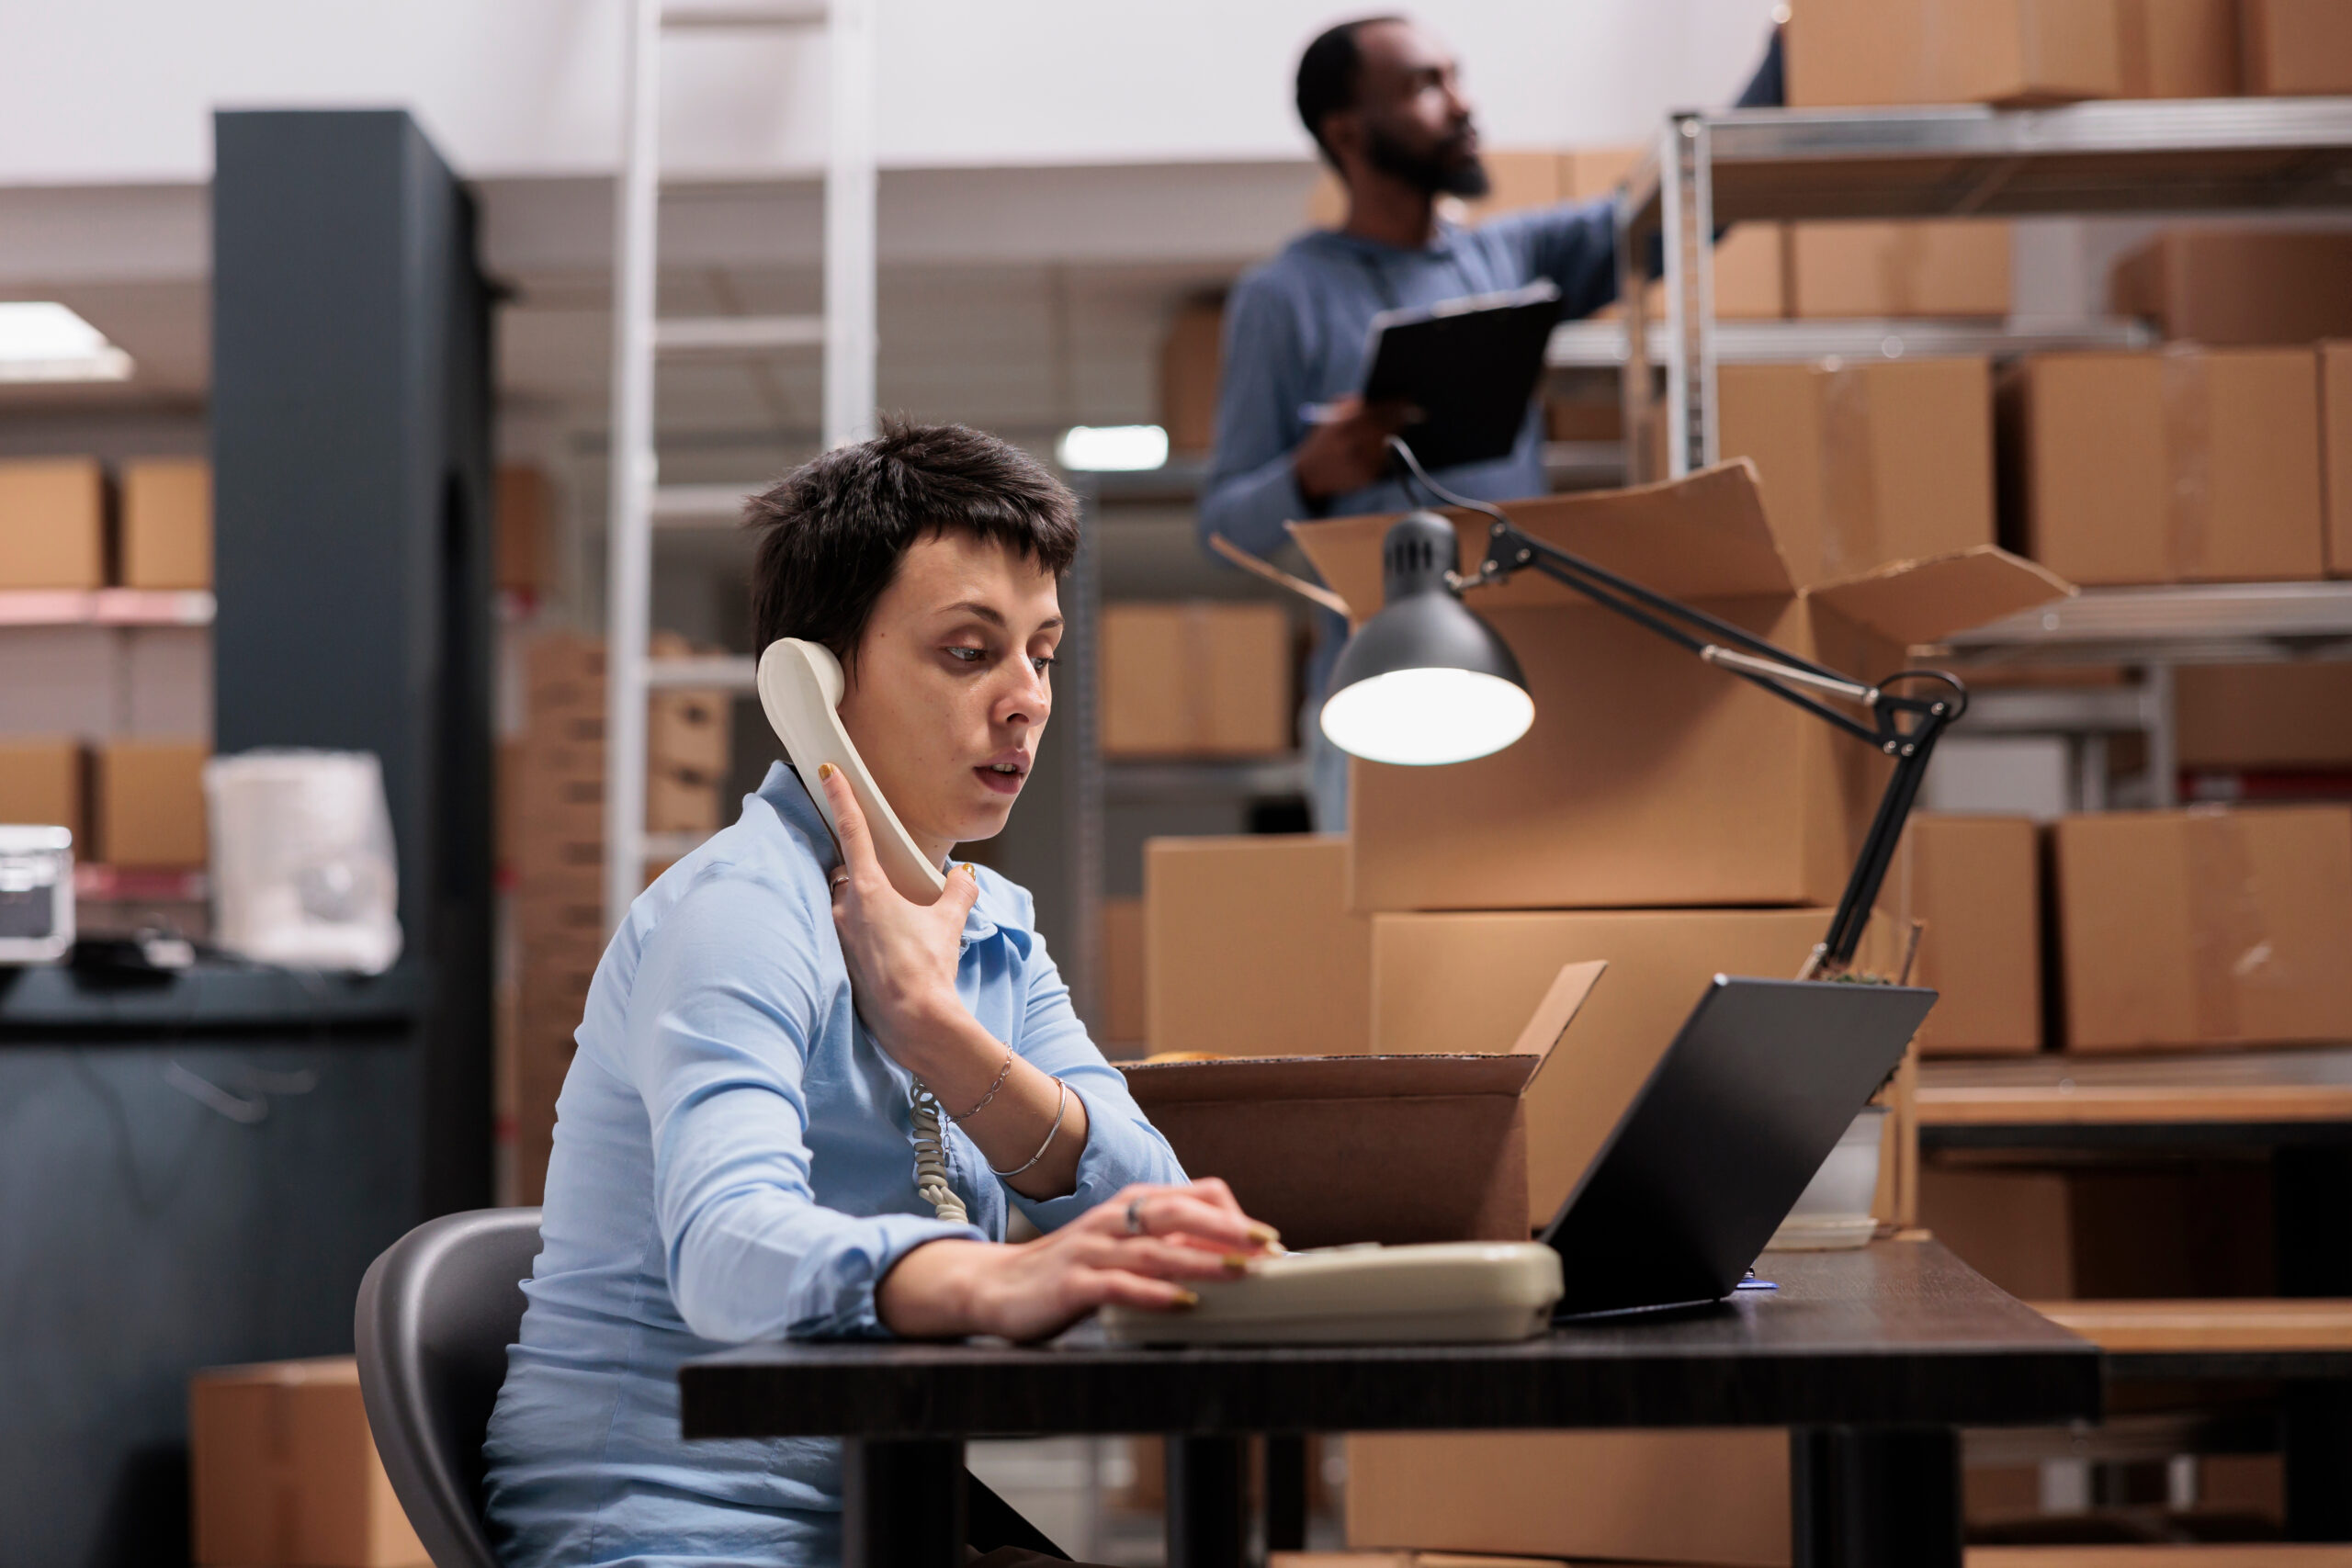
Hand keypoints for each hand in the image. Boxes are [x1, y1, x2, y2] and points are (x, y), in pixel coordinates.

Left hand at [818, 761, 978, 1066]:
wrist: (915, 1021)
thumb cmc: (929, 968)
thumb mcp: (950, 923)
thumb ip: (958, 892)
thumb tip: (965, 876)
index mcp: (868, 890)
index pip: (852, 830)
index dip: (840, 797)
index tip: (826, 770)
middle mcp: (844, 908)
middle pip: (843, 873)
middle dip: (861, 872)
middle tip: (889, 884)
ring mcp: (836, 936)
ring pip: (842, 905)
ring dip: (861, 906)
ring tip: (893, 926)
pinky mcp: (837, 961)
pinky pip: (843, 933)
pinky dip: (860, 933)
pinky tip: (886, 952)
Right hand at [877, 1180, 1283, 1341]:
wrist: (995, 1286)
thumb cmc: (1070, 1269)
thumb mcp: (1121, 1248)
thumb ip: (1165, 1245)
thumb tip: (1228, 1256)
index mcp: (1130, 1206)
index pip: (1192, 1195)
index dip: (1233, 1214)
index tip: (1269, 1240)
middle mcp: (1113, 1220)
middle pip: (1179, 1213)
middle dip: (1229, 1228)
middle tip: (1269, 1247)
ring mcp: (1091, 1250)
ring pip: (1156, 1249)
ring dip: (1202, 1260)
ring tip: (1243, 1274)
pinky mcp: (1072, 1283)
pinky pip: (1119, 1286)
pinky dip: (1155, 1294)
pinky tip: (1184, 1303)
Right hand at [1292, 395, 1415, 503]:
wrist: (1308, 476)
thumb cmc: (1324, 439)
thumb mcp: (1328, 416)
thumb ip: (1349, 403)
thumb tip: (1379, 395)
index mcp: (1339, 428)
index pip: (1373, 413)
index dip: (1393, 405)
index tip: (1407, 397)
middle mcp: (1349, 447)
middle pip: (1385, 429)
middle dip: (1401, 418)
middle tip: (1414, 411)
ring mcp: (1358, 464)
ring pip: (1388, 444)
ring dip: (1397, 433)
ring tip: (1402, 423)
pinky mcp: (1366, 478)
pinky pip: (1385, 459)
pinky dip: (1389, 450)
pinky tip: (1388, 442)